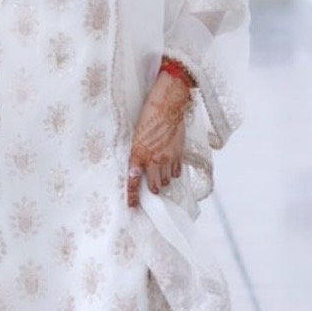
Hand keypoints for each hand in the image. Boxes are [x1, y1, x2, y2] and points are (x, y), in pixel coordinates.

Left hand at [127, 71, 189, 207]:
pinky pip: (178, 171)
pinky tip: (171, 167)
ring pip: (167, 180)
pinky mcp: (180, 153)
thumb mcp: (136, 136)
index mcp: (139, 154)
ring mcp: (169, 157)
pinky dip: (174, 172)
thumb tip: (136, 169)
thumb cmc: (148, 116)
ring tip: (161, 176)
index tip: (132, 206)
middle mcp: (154, 159)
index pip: (134, 181)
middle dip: (153, 188)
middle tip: (152, 187)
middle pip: (155, 185)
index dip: (133, 196)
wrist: (168, 104)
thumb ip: (137, 155)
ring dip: (164, 180)